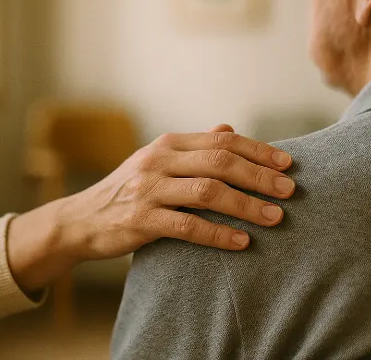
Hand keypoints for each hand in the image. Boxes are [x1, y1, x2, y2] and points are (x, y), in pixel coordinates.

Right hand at [7, 125, 294, 290]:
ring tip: (275, 217)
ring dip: (246, 205)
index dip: (258, 151)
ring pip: (207, 192)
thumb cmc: (129, 190)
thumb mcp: (158, 162)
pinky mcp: (140, 221)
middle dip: (259, 176)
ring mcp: (148, 189)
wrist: (81, 220)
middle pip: (220, 162)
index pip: (223, 141)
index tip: (288, 163)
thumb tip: (229, 128)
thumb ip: (194, 148)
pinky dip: (218, 234)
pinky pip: (187, 227)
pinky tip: (241, 242)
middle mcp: (159, 160)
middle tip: (289, 190)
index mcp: (169, 144)